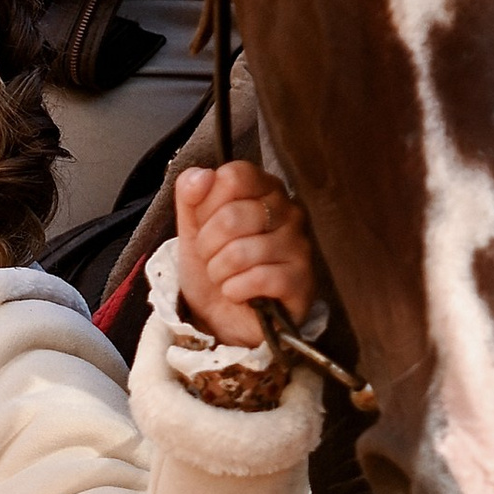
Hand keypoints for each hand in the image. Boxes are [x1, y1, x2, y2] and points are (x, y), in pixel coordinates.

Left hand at [175, 159, 314, 347]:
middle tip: (213, 258)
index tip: (206, 223)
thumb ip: (191, 194)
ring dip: (219, 272)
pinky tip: (238, 294)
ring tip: (225, 277)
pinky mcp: (302, 280)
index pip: (234, 176)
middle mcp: (289, 211)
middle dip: (207, 245)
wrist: (224, 318)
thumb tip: (200, 175)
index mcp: (265, 189)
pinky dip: (235, 290)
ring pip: (240, 251)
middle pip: (232, 216)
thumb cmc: (214, 264)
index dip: (208, 204)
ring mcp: (300, 245)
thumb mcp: (192, 227)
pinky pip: (257, 278)